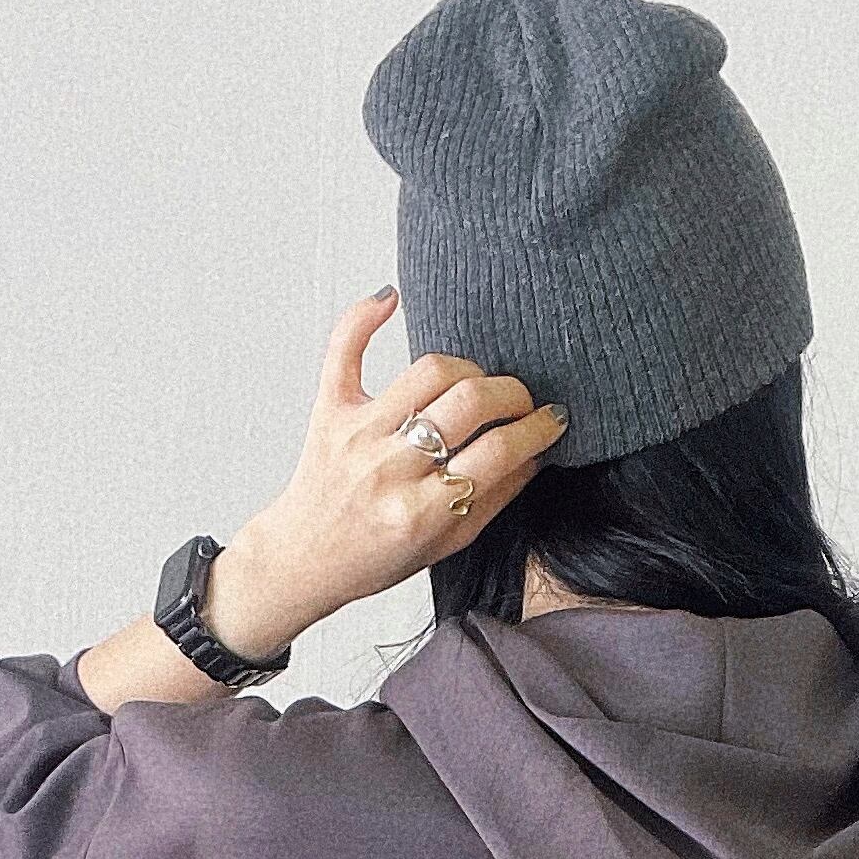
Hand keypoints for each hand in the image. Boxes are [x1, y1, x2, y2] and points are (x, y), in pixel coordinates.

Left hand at [206, 286, 569, 658]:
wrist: (305, 559)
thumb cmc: (376, 557)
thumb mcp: (448, 544)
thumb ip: (495, 497)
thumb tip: (537, 452)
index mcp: (422, 512)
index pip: (498, 452)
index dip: (537, 429)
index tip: (553, 420)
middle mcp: (389, 468)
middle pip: (469, 403)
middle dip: (512, 394)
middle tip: (522, 403)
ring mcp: (358, 433)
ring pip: (428, 373)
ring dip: (469, 369)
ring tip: (479, 385)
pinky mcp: (330, 409)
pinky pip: (345, 349)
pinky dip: (365, 316)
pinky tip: (391, 299)